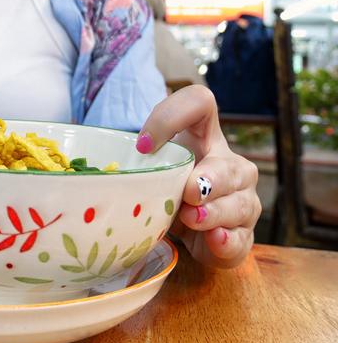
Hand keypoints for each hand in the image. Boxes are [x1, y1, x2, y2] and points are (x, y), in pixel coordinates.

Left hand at [137, 85, 260, 268]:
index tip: (143, 146)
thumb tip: (98, 174)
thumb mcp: (148, 173)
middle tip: (188, 191)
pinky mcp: (243, 234)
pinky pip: (242, 238)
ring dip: (216, 212)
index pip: (198, 102)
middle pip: (229, 165)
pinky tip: (214, 239)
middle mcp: (229, 165)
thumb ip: (135, 167)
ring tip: (193, 217)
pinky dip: (227, 240)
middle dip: (211, 179)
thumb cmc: (162, 191)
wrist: (181, 232)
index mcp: (203, 137)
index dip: (172, 115)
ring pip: (241, 203)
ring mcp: (242, 200)